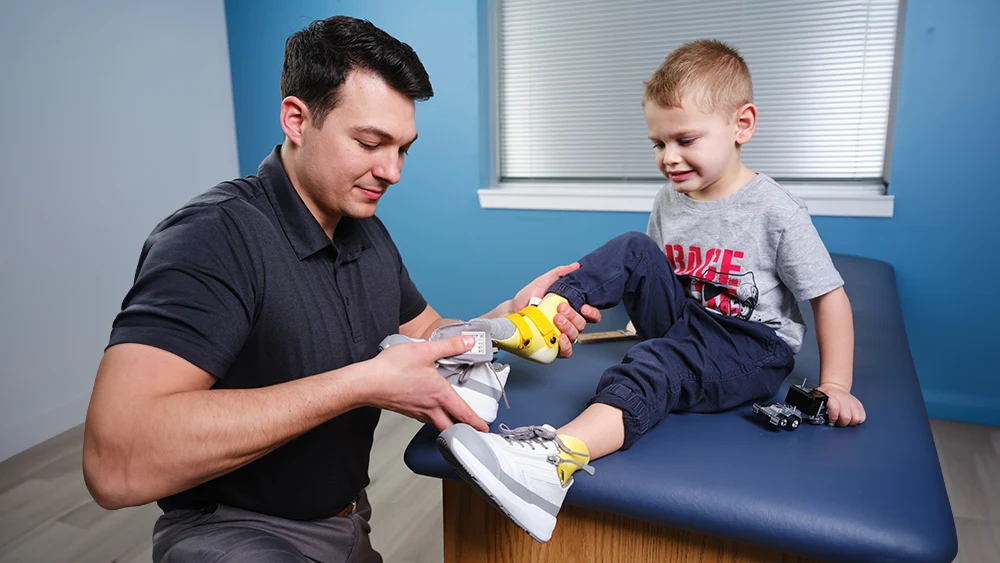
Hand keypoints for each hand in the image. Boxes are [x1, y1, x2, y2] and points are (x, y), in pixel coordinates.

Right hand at [362, 335, 488, 431]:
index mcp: (439, 394)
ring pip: (437, 423)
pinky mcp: (406, 410)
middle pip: (451, 427)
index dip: (476, 422)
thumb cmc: (392, 369)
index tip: (485, 428)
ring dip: (447, 424)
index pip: (463, 414)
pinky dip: (432, 417)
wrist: (366, 382)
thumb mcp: (425, 350)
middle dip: (463, 431)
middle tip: (472, 431)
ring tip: (454, 418)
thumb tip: (468, 342)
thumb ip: (449, 346)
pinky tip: (430, 407)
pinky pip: (424, 418)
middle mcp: (430, 407)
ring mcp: (416, 411)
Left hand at [505, 263, 601, 358]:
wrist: (511, 311)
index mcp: (570, 310)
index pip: (590, 314)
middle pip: (582, 324)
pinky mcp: (552, 347)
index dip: (592, 312)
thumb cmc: (527, 298)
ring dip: (568, 327)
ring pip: (575, 336)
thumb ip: (560, 273)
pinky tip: (560, 337)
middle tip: (560, 308)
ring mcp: (560, 335)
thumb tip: (576, 266)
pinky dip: (566, 345)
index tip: (584, 307)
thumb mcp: (543, 282)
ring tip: (556, 318)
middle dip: (573, 316)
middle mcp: (568, 323)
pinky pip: (566, 351)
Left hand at [818, 383, 865, 426]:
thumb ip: (815, 407)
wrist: (834, 387)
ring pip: (856, 418)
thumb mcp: (816, 399)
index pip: (835, 407)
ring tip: (844, 419)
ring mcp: (852, 401)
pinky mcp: (859, 404)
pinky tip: (850, 417)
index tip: (831, 419)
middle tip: (837, 421)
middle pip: (846, 417)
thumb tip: (814, 417)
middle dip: (841, 422)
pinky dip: (857, 419)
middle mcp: (843, 398)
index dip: (833, 416)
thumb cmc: (825, 396)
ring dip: (850, 422)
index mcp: (830, 396)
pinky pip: (862, 417)